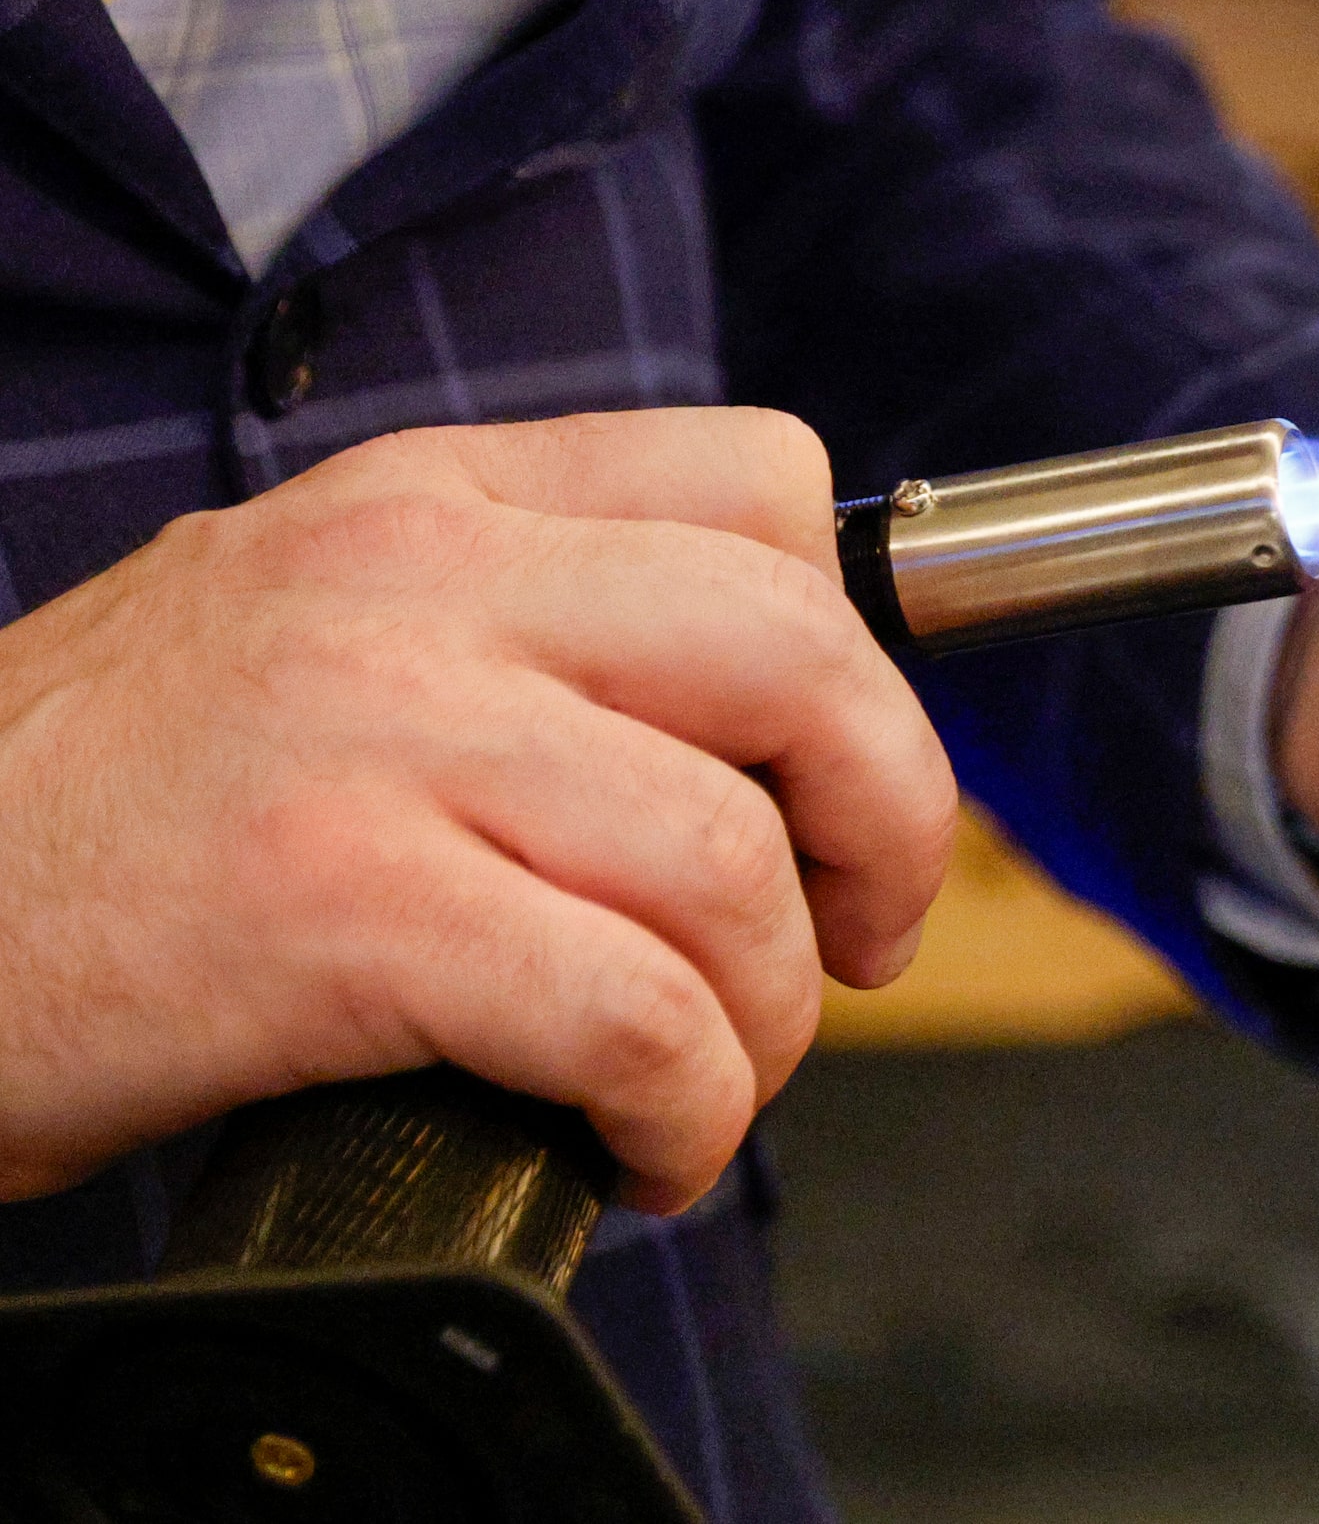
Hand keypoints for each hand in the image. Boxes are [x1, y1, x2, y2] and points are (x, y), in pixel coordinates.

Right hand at [0, 410, 953, 1211]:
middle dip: (892, 822)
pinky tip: (637, 1146)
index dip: (863, 649)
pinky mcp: (330, 908)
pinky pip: (632, 1012)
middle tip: (861, 933)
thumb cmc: (114, 809)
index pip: (763, 484)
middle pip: (805, 657)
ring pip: (730, 860)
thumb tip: (761, 741)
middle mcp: (418, 585)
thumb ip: (525, 634)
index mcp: (434, 502)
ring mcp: (373, 736)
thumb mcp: (317, 632)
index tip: (844, 777)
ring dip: (776, 1014)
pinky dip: (686, 1108)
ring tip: (711, 1074)